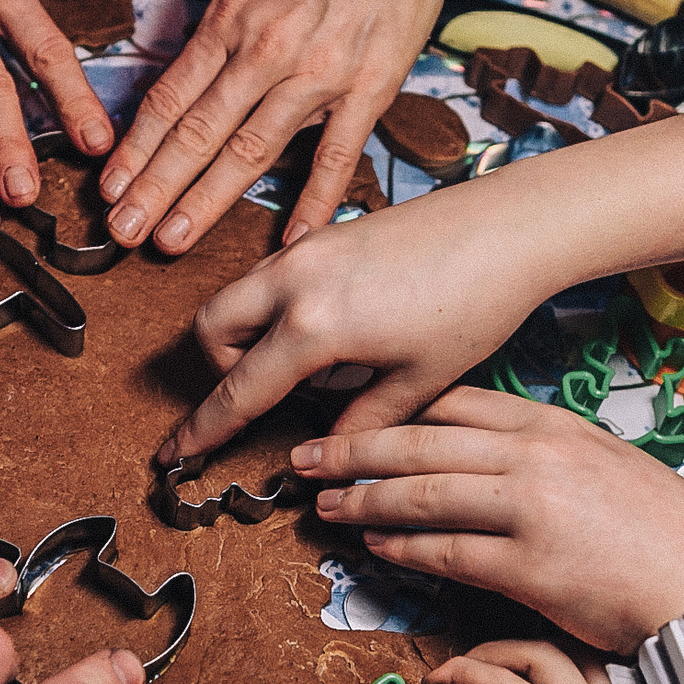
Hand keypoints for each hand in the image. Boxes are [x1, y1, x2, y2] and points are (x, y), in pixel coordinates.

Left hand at [99, 0, 467, 253]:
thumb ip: (225, 22)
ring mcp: (317, 74)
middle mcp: (265, 50)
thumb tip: (197, 65)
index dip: (135, 149)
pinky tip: (291, 243)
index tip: (110, 187)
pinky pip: (336, 156)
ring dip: (205, 201)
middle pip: (196, 133)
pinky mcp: (369, 88)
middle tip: (120, 233)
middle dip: (152, 188)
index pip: (170, 97)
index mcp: (231, 18)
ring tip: (171, 242)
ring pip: (250, 150)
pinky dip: (312, 203)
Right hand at [158, 185, 558, 463]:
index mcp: (314, 326)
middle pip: (212, 330)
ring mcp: (306, 248)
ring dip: (251, 335)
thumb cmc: (475, 304)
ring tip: (321, 363)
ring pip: (238, 295)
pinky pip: (273, 275)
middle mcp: (295, 280)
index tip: (173, 455)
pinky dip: (278, 307)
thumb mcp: (419, 382)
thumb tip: (329, 456)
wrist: (509, 228)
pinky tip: (342, 326)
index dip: (203, 430)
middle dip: (223, 368)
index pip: (239, 390)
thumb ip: (362, 424)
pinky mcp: (326, 232)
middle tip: (271, 394)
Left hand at [297, 387, 683, 652]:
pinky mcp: (530, 567)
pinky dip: (403, 550)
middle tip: (306, 456)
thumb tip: (478, 452)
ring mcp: (531, 509)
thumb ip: (540, 452)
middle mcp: (536, 457)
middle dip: (354, 448)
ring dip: (364, 500)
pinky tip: (374, 549)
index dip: (390, 406)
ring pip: (422, 494)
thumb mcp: (603, 465)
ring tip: (325, 504)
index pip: (452, 401)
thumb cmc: (660, 532)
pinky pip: (446, 553)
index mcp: (552, 425)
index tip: (348, 412)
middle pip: (420, 441)